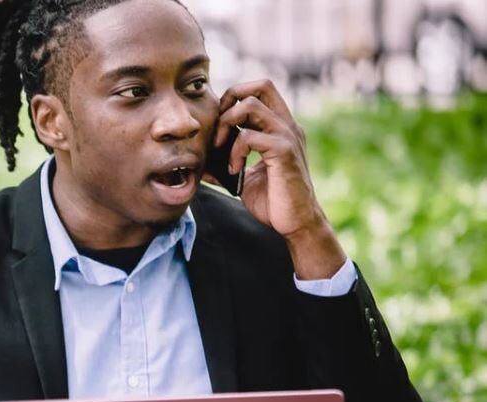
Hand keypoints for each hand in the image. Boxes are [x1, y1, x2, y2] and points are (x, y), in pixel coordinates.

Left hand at [215, 79, 345, 278]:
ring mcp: (287, 136)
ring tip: (220, 148)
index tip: (218, 126)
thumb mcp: (243, 178)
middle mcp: (287, 125)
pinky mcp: (284, 152)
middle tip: (218, 129)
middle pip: (261, 85)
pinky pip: (250, 136)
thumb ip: (225, 164)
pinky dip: (234, 150)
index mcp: (279, 127)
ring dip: (227, 124)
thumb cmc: (272, 201)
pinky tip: (233, 170)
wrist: (295, 223)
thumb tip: (198, 162)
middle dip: (231, 99)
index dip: (233, 99)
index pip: (258, 91)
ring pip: (251, 105)